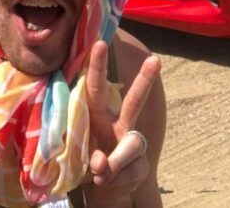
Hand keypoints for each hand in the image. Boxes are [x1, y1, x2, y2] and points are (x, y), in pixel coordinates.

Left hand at [82, 40, 160, 205]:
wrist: (101, 188)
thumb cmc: (83, 161)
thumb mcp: (74, 157)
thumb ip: (85, 156)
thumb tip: (101, 163)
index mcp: (96, 115)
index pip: (96, 87)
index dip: (97, 66)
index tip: (100, 43)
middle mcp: (118, 125)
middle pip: (134, 101)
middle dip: (144, 80)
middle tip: (155, 59)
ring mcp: (131, 145)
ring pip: (135, 143)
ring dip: (119, 159)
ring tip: (99, 172)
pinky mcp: (140, 165)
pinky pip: (131, 171)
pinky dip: (116, 179)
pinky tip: (107, 181)